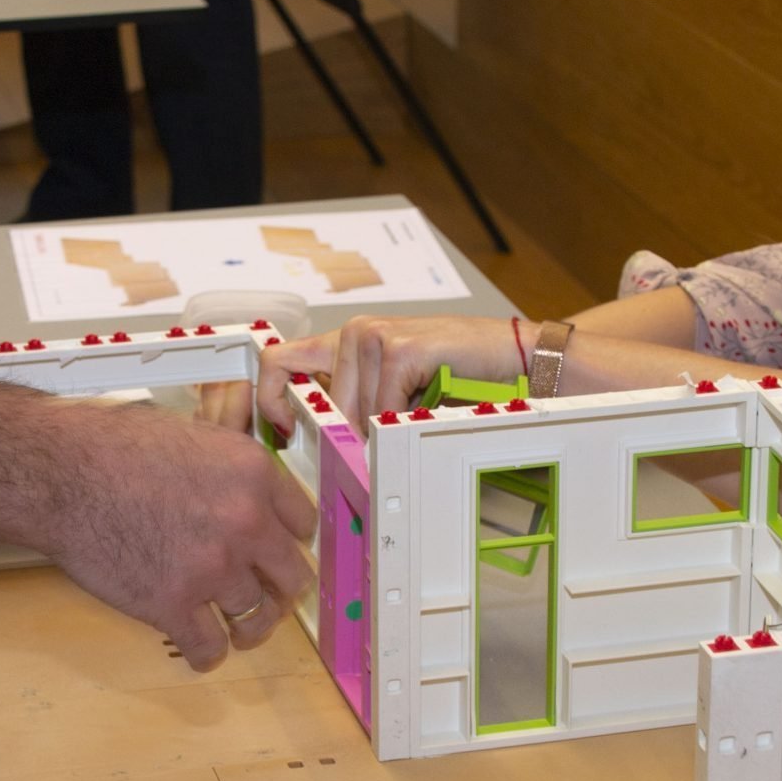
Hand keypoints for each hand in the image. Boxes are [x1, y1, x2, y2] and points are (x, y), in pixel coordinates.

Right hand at [46, 406, 317, 671]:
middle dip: (280, 590)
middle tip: (267, 597)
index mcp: (254, 474)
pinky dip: (208, 655)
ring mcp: (211, 568)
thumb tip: (244, 494)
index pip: (304, 523)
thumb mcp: (192, 436)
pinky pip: (210, 648)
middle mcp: (245, 522)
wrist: (60, 473)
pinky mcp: (172, 605)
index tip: (277, 553)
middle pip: (293, 576)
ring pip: (257, 618)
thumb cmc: (111, 446)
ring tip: (238, 631)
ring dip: (249, 628)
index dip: (289, 541)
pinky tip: (202, 650)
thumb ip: (229, 470)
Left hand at [255, 316, 525, 434]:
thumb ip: (355, 404)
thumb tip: (319, 446)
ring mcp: (374, 335)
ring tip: (417, 414)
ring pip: (353, 414)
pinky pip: (382, 411)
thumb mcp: (394, 391)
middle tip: (379, 447)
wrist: (513, 357)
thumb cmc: (457, 377)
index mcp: (345, 342)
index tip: (285, 433)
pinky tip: (430, 404)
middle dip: (347, 436)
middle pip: (322, 406)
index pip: (276, 363)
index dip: (268, 402)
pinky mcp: (400, 348)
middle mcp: (353, 333)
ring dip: (384, 430)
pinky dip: (404, 423)